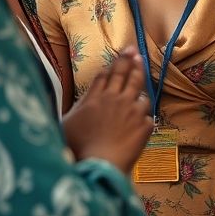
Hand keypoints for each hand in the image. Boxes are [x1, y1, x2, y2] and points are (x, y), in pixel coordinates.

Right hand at [62, 48, 153, 171]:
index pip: (106, 74)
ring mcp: (132, 111)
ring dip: (140, 79)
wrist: (98, 166)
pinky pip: (148, 115)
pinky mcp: (144, 125)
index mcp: (96, 98)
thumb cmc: (77, 149)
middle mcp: (115, 99)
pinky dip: (144, 115)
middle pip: (124, 74)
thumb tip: (81, 99)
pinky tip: (144, 114)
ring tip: (142, 70)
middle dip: (129, 59)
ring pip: (140, 89)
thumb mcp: (67, 124)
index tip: (122, 53)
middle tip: (134, 49)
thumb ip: (77, 107)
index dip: (114, 62)